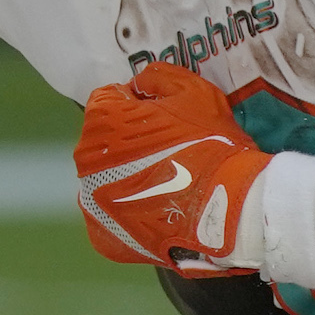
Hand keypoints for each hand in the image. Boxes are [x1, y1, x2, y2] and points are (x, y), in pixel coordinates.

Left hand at [75, 64, 271, 274]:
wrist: (229, 209)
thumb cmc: (210, 143)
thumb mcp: (194, 91)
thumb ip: (158, 77)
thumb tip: (138, 85)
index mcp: (101, 119)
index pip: (109, 100)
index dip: (138, 105)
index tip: (164, 119)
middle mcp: (85, 160)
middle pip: (105, 142)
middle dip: (130, 143)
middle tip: (169, 154)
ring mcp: (91, 203)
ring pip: (105, 181)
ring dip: (126, 179)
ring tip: (166, 186)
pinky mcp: (103, 237)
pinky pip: (111, 218)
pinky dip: (128, 215)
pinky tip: (157, 212)